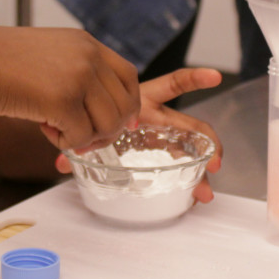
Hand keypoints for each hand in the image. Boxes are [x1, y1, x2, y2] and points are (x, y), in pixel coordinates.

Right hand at [0, 27, 139, 151]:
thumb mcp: (49, 52)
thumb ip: (76, 71)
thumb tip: (99, 108)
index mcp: (86, 43)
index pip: (128, 75)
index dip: (129, 103)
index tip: (122, 122)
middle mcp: (88, 57)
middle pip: (124, 104)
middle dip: (107, 130)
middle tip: (81, 136)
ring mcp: (79, 77)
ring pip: (108, 124)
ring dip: (86, 137)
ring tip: (57, 130)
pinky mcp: (63, 101)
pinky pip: (82, 137)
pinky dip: (66, 143)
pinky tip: (45, 130)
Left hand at [54, 67, 224, 202]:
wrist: (80, 118)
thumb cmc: (86, 113)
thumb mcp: (83, 122)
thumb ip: (74, 142)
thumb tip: (62, 164)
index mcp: (141, 102)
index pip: (173, 84)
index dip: (194, 78)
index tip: (215, 77)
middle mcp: (155, 119)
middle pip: (189, 128)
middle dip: (209, 143)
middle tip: (216, 162)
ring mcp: (156, 139)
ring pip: (184, 154)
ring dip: (196, 173)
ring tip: (202, 194)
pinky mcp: (153, 157)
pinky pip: (171, 171)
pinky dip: (179, 186)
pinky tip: (187, 201)